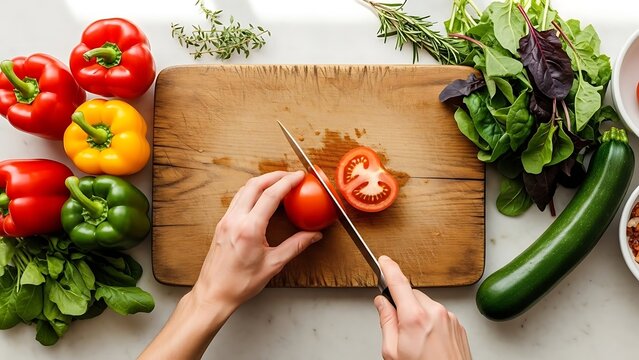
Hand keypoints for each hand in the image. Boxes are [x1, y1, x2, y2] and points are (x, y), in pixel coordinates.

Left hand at [192, 170, 322, 309]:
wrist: (214, 294)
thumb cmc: (239, 283)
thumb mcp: (273, 265)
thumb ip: (295, 246)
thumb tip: (313, 236)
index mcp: (249, 229)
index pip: (270, 195)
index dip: (287, 182)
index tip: (299, 176)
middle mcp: (235, 220)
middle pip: (255, 185)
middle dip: (275, 175)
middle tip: (290, 175)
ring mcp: (226, 220)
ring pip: (244, 189)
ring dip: (262, 181)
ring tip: (278, 182)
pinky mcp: (222, 224)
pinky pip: (237, 199)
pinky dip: (251, 192)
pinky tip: (261, 197)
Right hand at [374, 256, 470, 359]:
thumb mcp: (392, 353)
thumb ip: (386, 323)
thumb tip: (382, 304)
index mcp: (415, 318)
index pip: (399, 282)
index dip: (389, 268)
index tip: (383, 261)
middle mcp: (436, 313)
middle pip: (412, 295)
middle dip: (403, 305)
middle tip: (399, 329)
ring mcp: (449, 319)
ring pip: (426, 306)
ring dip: (418, 316)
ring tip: (418, 343)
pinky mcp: (458, 326)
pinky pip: (439, 316)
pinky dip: (431, 324)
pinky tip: (429, 344)